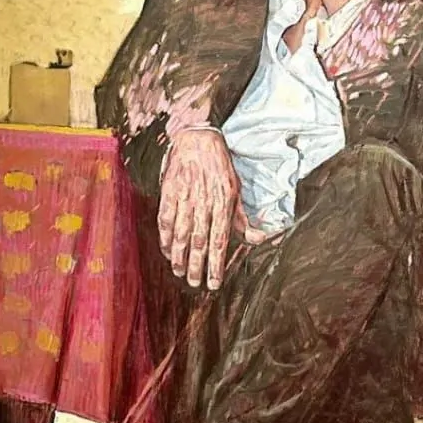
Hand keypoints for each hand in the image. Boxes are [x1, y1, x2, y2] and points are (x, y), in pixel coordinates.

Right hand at [158, 129, 260, 289]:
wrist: (197, 139)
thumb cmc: (220, 168)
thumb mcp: (236, 191)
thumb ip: (242, 219)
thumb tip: (258, 240)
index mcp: (223, 203)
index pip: (220, 241)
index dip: (216, 265)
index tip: (214, 283)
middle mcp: (204, 203)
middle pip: (199, 241)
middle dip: (196, 266)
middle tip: (194, 283)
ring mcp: (185, 197)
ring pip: (180, 233)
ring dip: (179, 256)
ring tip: (179, 272)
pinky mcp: (169, 191)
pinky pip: (165, 219)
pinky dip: (164, 237)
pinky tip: (166, 251)